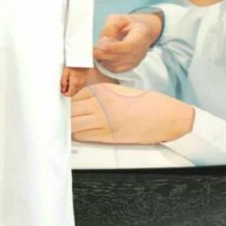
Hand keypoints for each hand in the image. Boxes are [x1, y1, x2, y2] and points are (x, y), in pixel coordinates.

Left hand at [60, 67, 87, 96]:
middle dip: (67, 92)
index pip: (69, 94)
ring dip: (71, 89)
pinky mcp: (84, 83)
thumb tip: (62, 89)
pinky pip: (78, 88)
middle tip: (64, 86)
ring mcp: (82, 84)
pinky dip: (74, 86)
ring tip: (68, 81)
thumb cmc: (74, 66)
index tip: (62, 91)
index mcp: (74, 83)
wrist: (83, 62)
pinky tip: (73, 80)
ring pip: (76, 91)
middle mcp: (79, 85)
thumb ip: (63, 81)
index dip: (64, 94)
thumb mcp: (66, 72)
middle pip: (73, 94)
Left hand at [71, 84, 193, 143]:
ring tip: (69, 126)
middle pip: (69, 109)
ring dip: (69, 125)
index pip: (72, 95)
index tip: (62, 105)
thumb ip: (99, 95)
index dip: (66, 102)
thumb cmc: (145, 104)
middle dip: (64, 114)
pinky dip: (78, 134)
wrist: (165, 117)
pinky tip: (81, 132)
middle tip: (60, 117)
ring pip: (72, 124)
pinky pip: (82, 135)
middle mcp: (100, 103)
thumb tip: (81, 102)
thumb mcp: (119, 92)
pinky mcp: (107, 136)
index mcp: (103, 90)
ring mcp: (102, 120)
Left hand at [93, 14, 161, 72]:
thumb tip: (102, 41)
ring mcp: (136, 61)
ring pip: (115, 65)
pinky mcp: (129, 67)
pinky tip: (101, 56)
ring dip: (102, 59)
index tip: (98, 46)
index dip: (111, 48)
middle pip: (119, 57)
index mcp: (141, 36)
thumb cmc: (127, 24)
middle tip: (91, 48)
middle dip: (102, 54)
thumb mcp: (118, 19)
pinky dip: (105, 65)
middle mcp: (140, 51)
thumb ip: (110, 27)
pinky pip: (115, 70)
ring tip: (96, 50)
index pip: (127, 46)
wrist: (139, 32)